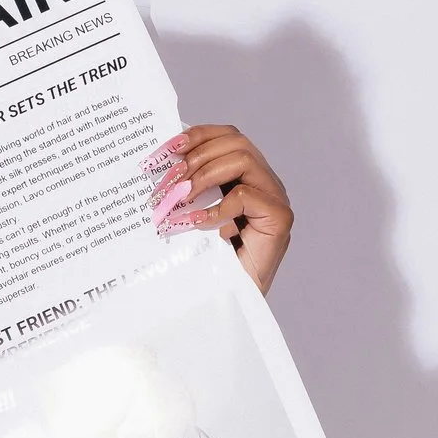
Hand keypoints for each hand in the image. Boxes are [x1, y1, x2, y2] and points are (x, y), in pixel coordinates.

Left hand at [152, 125, 292, 294]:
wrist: (225, 301)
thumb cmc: (206, 260)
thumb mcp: (191, 214)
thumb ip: (186, 187)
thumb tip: (158, 161)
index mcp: (245, 175)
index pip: (226, 136)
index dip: (197, 135)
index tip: (167, 150)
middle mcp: (264, 182)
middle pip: (236, 142)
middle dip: (196, 157)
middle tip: (169, 183)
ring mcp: (274, 199)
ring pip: (244, 160)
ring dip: (205, 175)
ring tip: (180, 198)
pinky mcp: (278, 220)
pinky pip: (246, 196)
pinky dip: (217, 206)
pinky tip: (196, 222)